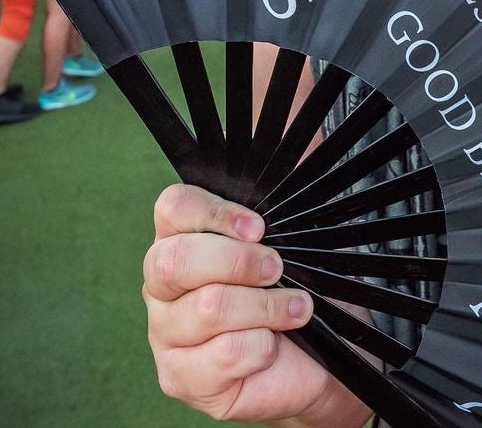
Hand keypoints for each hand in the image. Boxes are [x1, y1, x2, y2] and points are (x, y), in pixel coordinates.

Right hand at [143, 184, 362, 426]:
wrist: (318, 359)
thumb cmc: (299, 288)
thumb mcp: (295, 230)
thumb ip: (279, 181)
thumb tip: (289, 102)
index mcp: (183, 238)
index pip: (171, 208)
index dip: (215, 212)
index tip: (260, 225)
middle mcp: (164, 284)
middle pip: (176, 259)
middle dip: (239, 262)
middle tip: (277, 267)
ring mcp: (166, 334)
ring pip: (206, 308)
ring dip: (265, 306)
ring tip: (294, 307)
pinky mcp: (181, 378)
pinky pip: (219, 355)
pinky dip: (260, 345)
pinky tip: (273, 344)